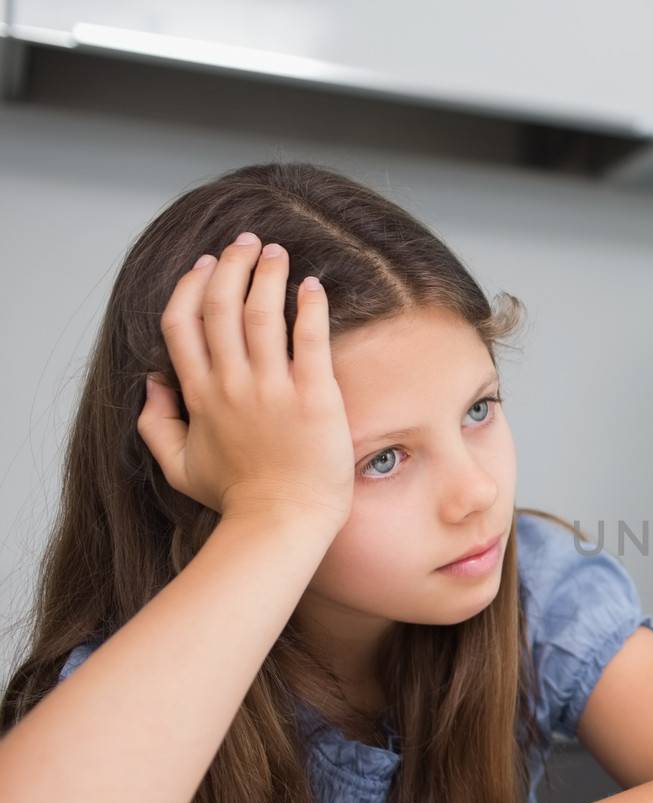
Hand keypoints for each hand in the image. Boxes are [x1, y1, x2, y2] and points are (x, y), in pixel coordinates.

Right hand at [139, 233, 353, 532]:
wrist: (282, 522)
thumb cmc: (237, 499)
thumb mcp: (179, 466)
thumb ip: (156, 425)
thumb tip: (152, 385)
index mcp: (199, 396)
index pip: (183, 324)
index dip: (192, 286)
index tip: (206, 264)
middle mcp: (232, 385)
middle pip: (221, 307)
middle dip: (231, 267)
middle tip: (247, 242)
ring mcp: (272, 389)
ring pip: (262, 315)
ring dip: (268, 275)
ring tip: (276, 252)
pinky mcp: (313, 397)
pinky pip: (309, 340)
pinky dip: (309, 307)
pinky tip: (313, 286)